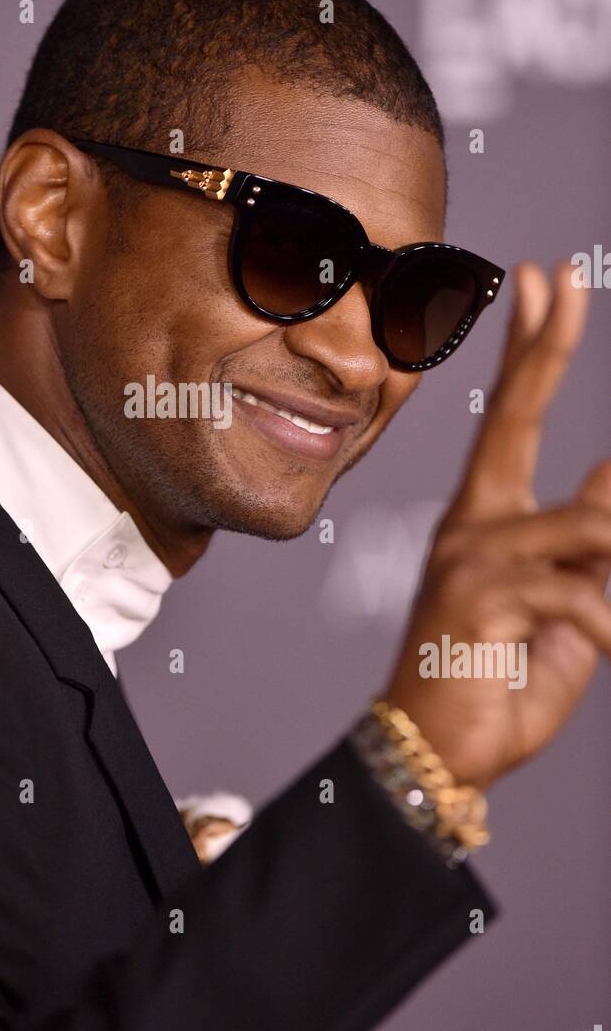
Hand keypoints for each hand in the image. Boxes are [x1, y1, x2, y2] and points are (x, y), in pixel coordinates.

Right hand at [383, 261, 610, 790]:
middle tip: (559, 277)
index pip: (513, 415)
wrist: (437, 753)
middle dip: (543, 346)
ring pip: (586, 528)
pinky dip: (606, 624)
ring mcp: (470, 559)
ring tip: (610, 617)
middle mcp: (471, 525)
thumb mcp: (560, 604)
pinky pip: (576, 595)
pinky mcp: (479, 602)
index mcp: (487, 519)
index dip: (534, 350)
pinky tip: (604, 644)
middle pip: (514, 417)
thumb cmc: (492, 680)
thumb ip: (582, 542)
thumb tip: (609, 473)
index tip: (547, 286)